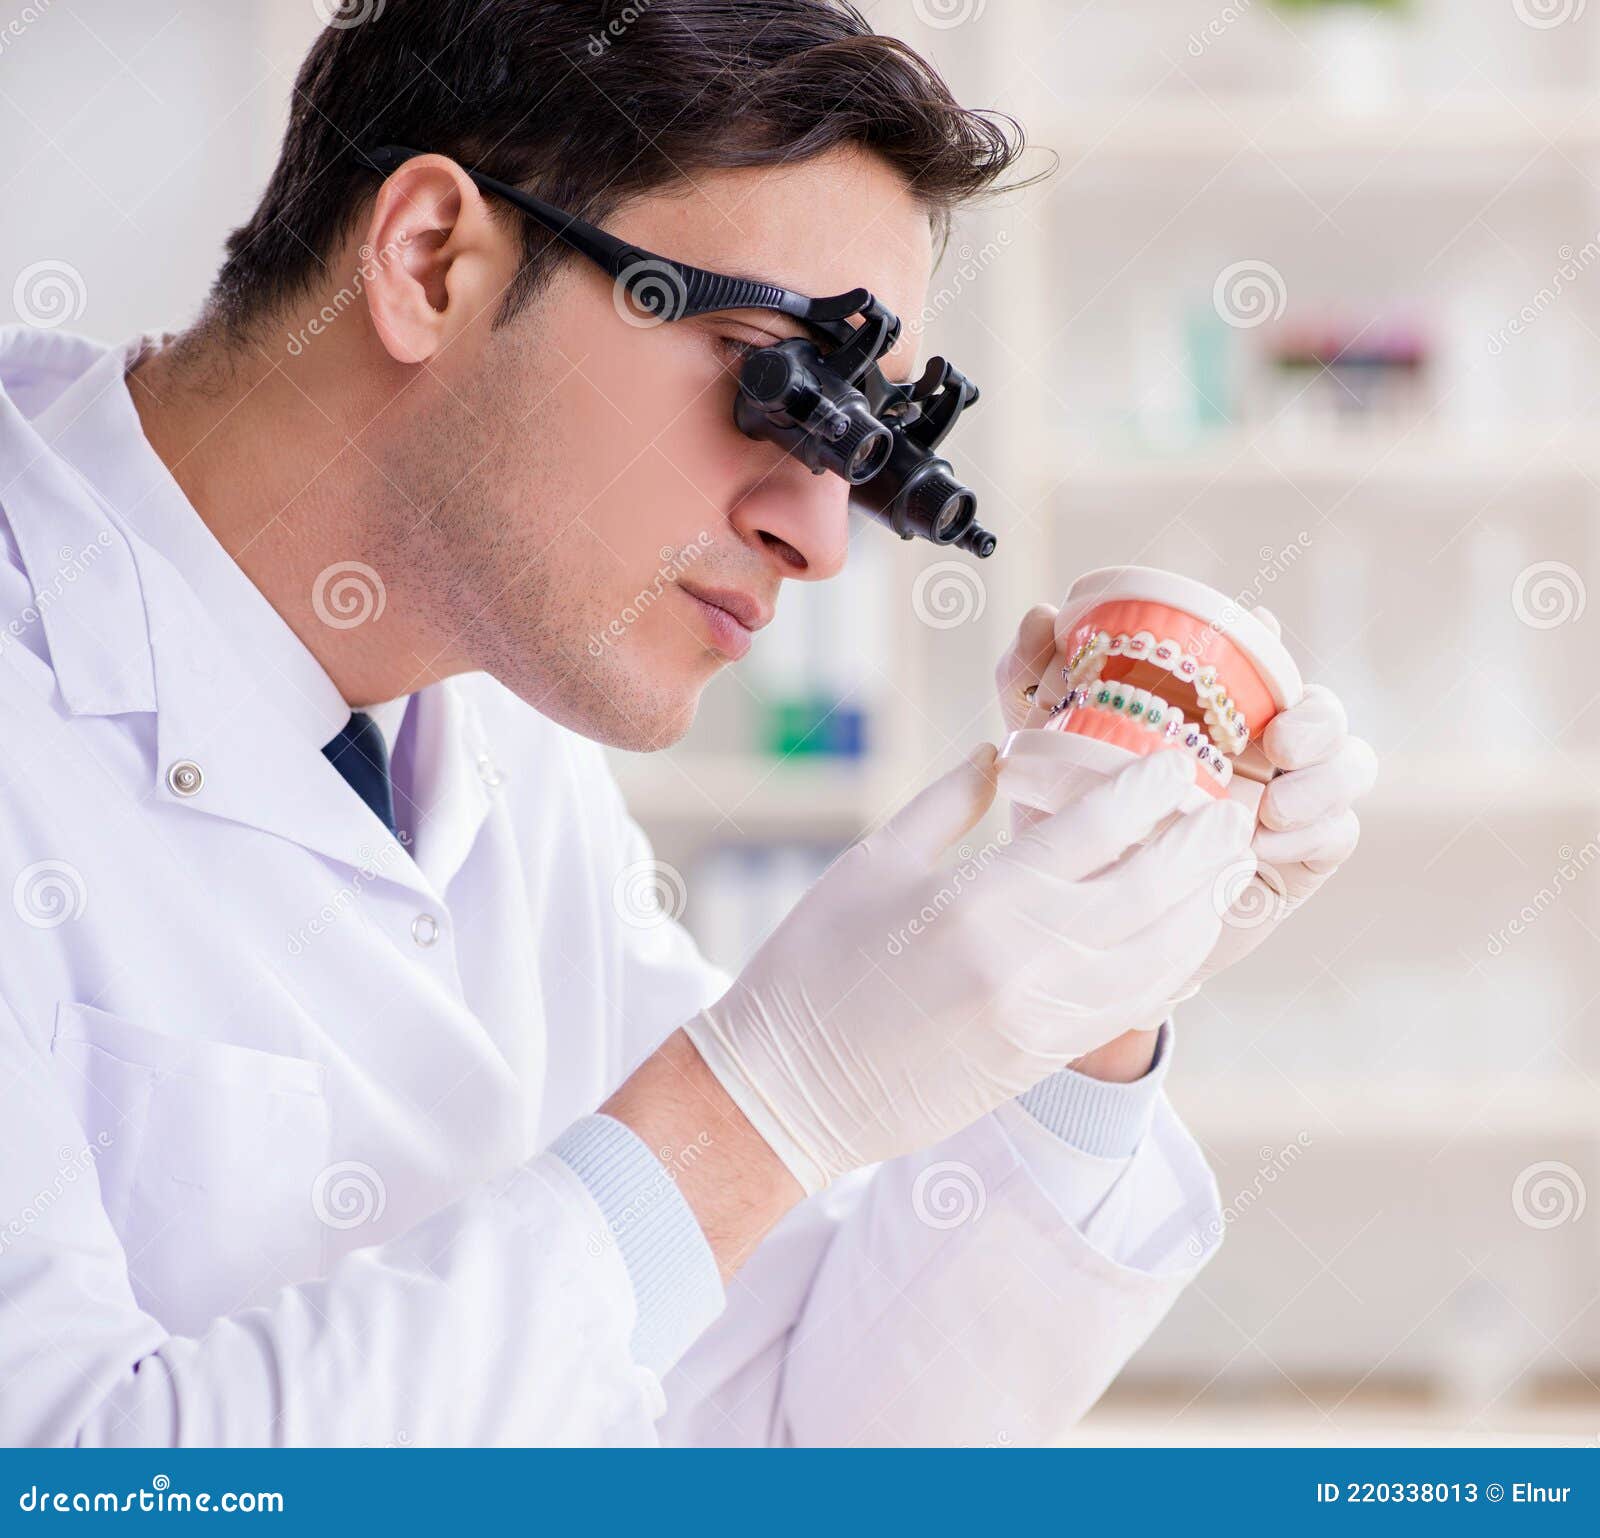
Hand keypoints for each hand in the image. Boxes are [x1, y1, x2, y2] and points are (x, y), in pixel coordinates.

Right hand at [683, 746, 1253, 1194]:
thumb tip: (999, 752)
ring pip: (1158, 955)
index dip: (1146, 791)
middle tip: (1229, 810)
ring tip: (1223, 868)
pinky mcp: (1042, 1058)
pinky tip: (1182, 934)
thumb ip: (946, 803)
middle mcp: (1024, 960)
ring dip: (1202, 906)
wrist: (788, 1089)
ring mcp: (1041, 1018)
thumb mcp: (872, 863)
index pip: (1095, 831)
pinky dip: (1171, 964)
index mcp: (976, 899)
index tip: (1173, 762)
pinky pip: (1132, 1005)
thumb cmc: (813, 965)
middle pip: (1150, 890)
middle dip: (1200, 846)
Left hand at [993, 602, 1376, 1029]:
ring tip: (1271, 810)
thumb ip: (1032, 683)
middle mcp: (1258, 746)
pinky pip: (1339, 831)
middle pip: (1323, 706)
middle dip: (1318, 716)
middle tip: (1279, 743)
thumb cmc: (1069, 824)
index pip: (1262, 657)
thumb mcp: (1041, 753)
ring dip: (1326, 778)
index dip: (1269, 642)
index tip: (1256, 635)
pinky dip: (1313, 832)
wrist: (1084, 926)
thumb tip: (1042, 616)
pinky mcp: (1302, 856)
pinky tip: (1263, 848)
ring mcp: (1288, 799)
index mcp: (1210, 710)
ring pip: (1351, 763)